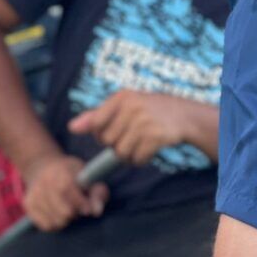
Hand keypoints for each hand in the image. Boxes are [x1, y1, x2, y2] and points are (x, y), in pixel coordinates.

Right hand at [22, 154, 109, 230]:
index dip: (81, 203)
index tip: (87, 209)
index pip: (68, 190)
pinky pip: (46, 225)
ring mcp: (34, 194)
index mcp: (61, 171)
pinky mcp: (28, 204)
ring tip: (67, 209)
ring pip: (56, 221)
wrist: (43, 166)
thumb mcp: (88, 177)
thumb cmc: (72, 174)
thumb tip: (96, 211)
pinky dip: (55, 224)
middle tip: (77, 208)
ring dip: (66, 220)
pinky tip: (57, 214)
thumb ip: (98, 193)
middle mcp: (44, 182)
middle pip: (64, 212)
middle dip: (75, 213)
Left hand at [68, 90, 193, 165]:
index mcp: (122, 97)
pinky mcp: (155, 137)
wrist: (184, 115)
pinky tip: (148, 150)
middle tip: (131, 137)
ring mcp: (144, 122)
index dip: (100, 134)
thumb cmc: (149, 110)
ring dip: (129, 155)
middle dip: (117, 145)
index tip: (112, 132)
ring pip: (122, 152)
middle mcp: (132, 107)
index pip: (96, 123)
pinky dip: (141, 159)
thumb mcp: (124, 106)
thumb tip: (72, 127)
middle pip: (108, 141)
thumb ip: (97, 116)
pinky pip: (137, 158)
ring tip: (140, 145)